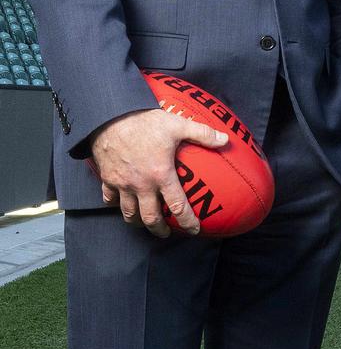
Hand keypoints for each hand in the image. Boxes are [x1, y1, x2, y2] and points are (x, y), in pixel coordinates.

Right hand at [90, 107, 227, 237]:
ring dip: (137, 221)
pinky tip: (120, 203)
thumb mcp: (178, 125)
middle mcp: (141, 185)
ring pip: (128, 213)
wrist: (111, 116)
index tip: (194, 229)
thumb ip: (203, 134)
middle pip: (149, 218)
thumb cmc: (146, 121)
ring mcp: (122, 184)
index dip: (187, 221)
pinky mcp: (107, 178)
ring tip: (144, 222)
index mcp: (160, 175)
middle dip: (159, 229)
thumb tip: (226, 140)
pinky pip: (109, 199)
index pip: (177, 206)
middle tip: (166, 233)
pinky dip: (115, 204)